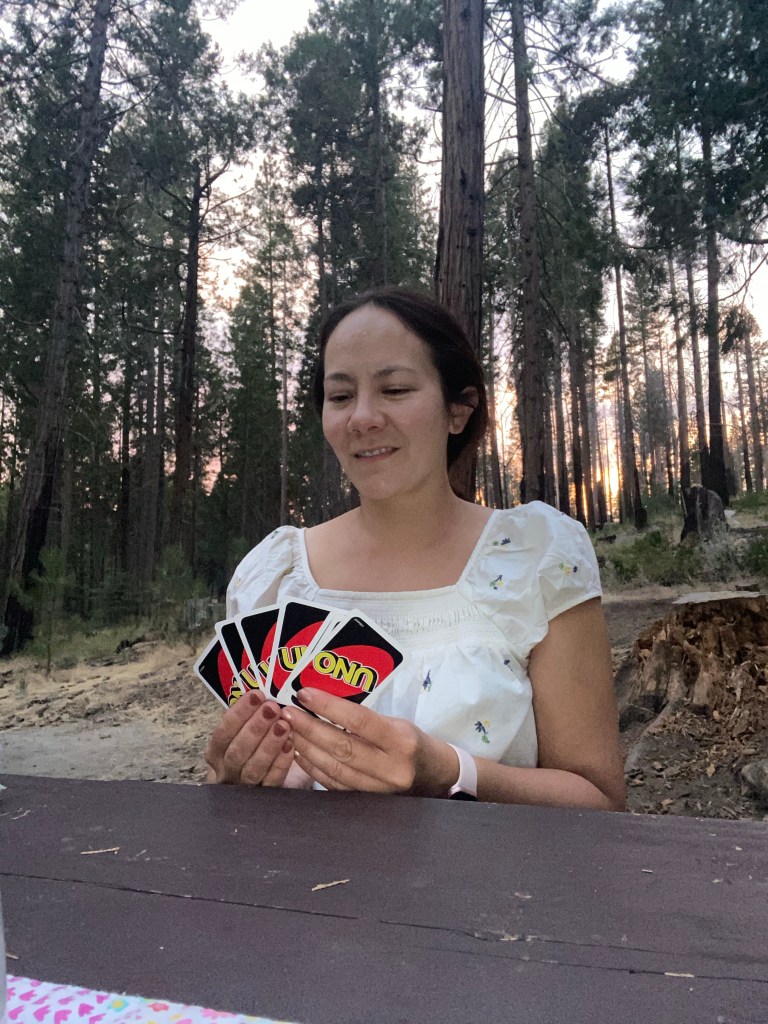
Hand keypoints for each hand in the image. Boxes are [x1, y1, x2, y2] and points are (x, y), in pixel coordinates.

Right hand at [205, 689, 295, 785]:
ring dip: (268, 745)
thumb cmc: (254, 748)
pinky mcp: (264, 799)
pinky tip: (291, 746)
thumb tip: (265, 690)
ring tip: (284, 725)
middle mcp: (226, 771)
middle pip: (236, 752)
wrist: (267, 781)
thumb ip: (251, 716)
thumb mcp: (246, 731)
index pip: (222, 733)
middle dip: (255, 728)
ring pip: (253, 769)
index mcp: (217, 752)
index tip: (256, 695)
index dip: (239, 713)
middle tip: (272, 708)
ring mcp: (244, 788)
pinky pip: (272, 782)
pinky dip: (281, 763)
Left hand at [281, 688, 457, 795]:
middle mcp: (391, 768)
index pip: (360, 721)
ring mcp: (379, 790)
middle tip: (288, 712)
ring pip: (335, 768)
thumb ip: (364, 718)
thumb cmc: (412, 742)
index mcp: (401, 741)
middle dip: (310, 728)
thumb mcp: (397, 723)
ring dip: (307, 748)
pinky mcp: (368, 802)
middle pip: (343, 747)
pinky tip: (299, 752)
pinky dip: (313, 768)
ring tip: (289, 729)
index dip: (329, 707)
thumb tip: (322, 702)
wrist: (434, 776)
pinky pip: (334, 785)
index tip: (305, 694)